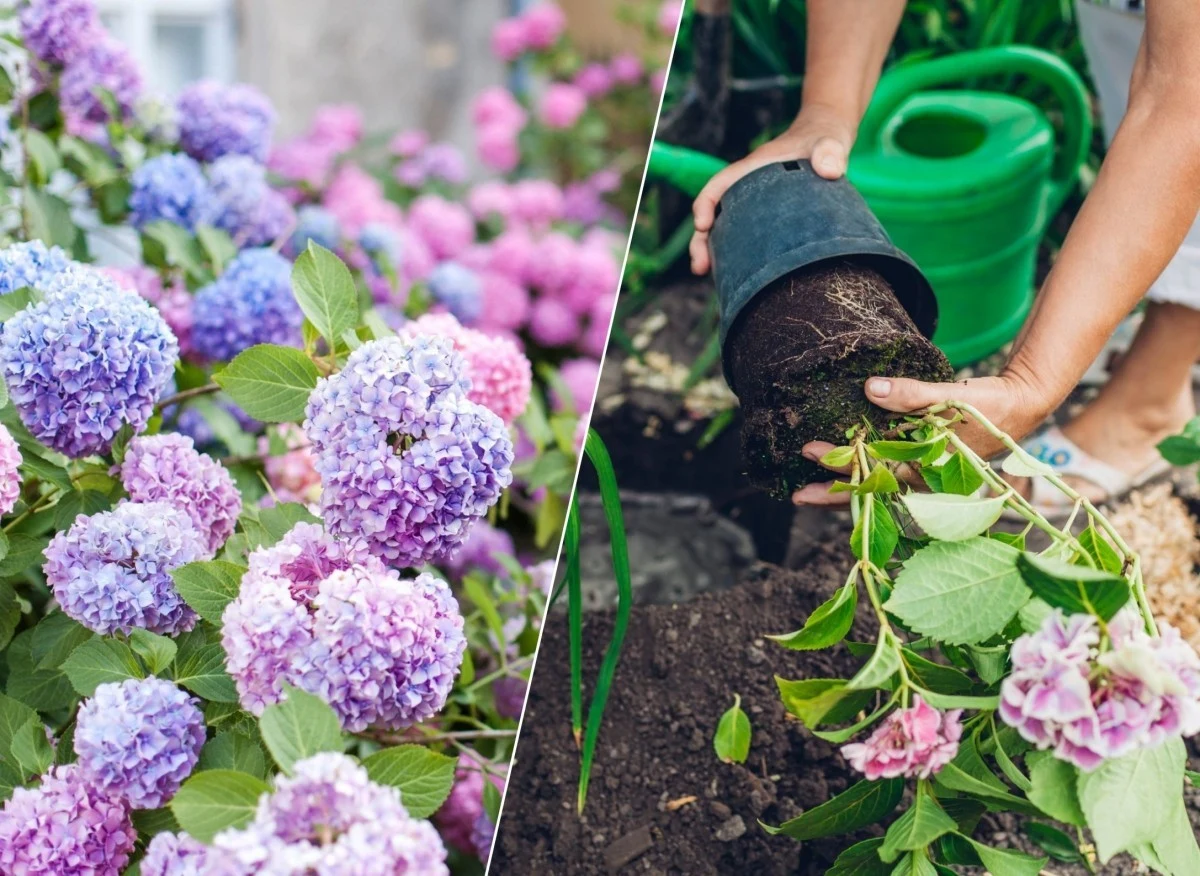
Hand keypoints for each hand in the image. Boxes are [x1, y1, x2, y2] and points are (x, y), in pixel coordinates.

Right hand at [689, 104, 856, 274]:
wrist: (830, 138)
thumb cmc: (825, 136)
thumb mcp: (830, 141)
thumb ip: (831, 151)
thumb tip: (830, 170)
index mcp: (754, 169)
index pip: (720, 185)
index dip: (706, 204)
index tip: (703, 225)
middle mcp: (749, 188)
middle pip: (716, 215)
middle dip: (702, 240)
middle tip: (700, 266)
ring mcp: (757, 204)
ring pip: (727, 230)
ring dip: (715, 253)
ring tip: (707, 276)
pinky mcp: (770, 219)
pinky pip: (747, 238)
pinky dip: (739, 256)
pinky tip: (741, 278)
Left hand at [792, 370, 1054, 505]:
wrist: (1019, 406)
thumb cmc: (989, 404)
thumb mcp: (952, 396)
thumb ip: (912, 394)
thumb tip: (869, 389)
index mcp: (930, 469)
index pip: (877, 475)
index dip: (841, 468)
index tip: (810, 454)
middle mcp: (924, 479)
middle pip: (873, 492)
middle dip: (834, 493)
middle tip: (796, 495)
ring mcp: (923, 475)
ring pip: (877, 489)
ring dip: (845, 488)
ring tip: (807, 491)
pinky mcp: (922, 465)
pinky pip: (887, 475)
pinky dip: (864, 476)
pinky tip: (840, 472)